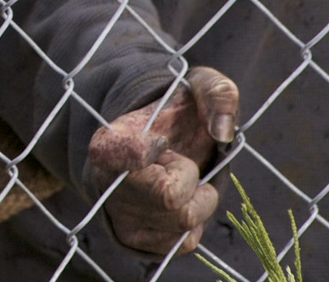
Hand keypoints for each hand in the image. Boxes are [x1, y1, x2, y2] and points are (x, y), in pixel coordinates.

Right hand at [85, 66, 238, 255]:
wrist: (157, 144)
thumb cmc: (178, 113)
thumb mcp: (199, 86)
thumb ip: (216, 93)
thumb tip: (223, 131)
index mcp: (109, 141)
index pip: (128, 155)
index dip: (151, 149)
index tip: (158, 138)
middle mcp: (105, 182)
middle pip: (169, 196)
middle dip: (189, 176)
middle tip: (176, 159)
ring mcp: (119, 214)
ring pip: (182, 221)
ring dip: (196, 199)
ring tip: (177, 179)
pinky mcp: (134, 239)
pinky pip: (182, 243)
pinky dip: (193, 223)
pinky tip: (181, 202)